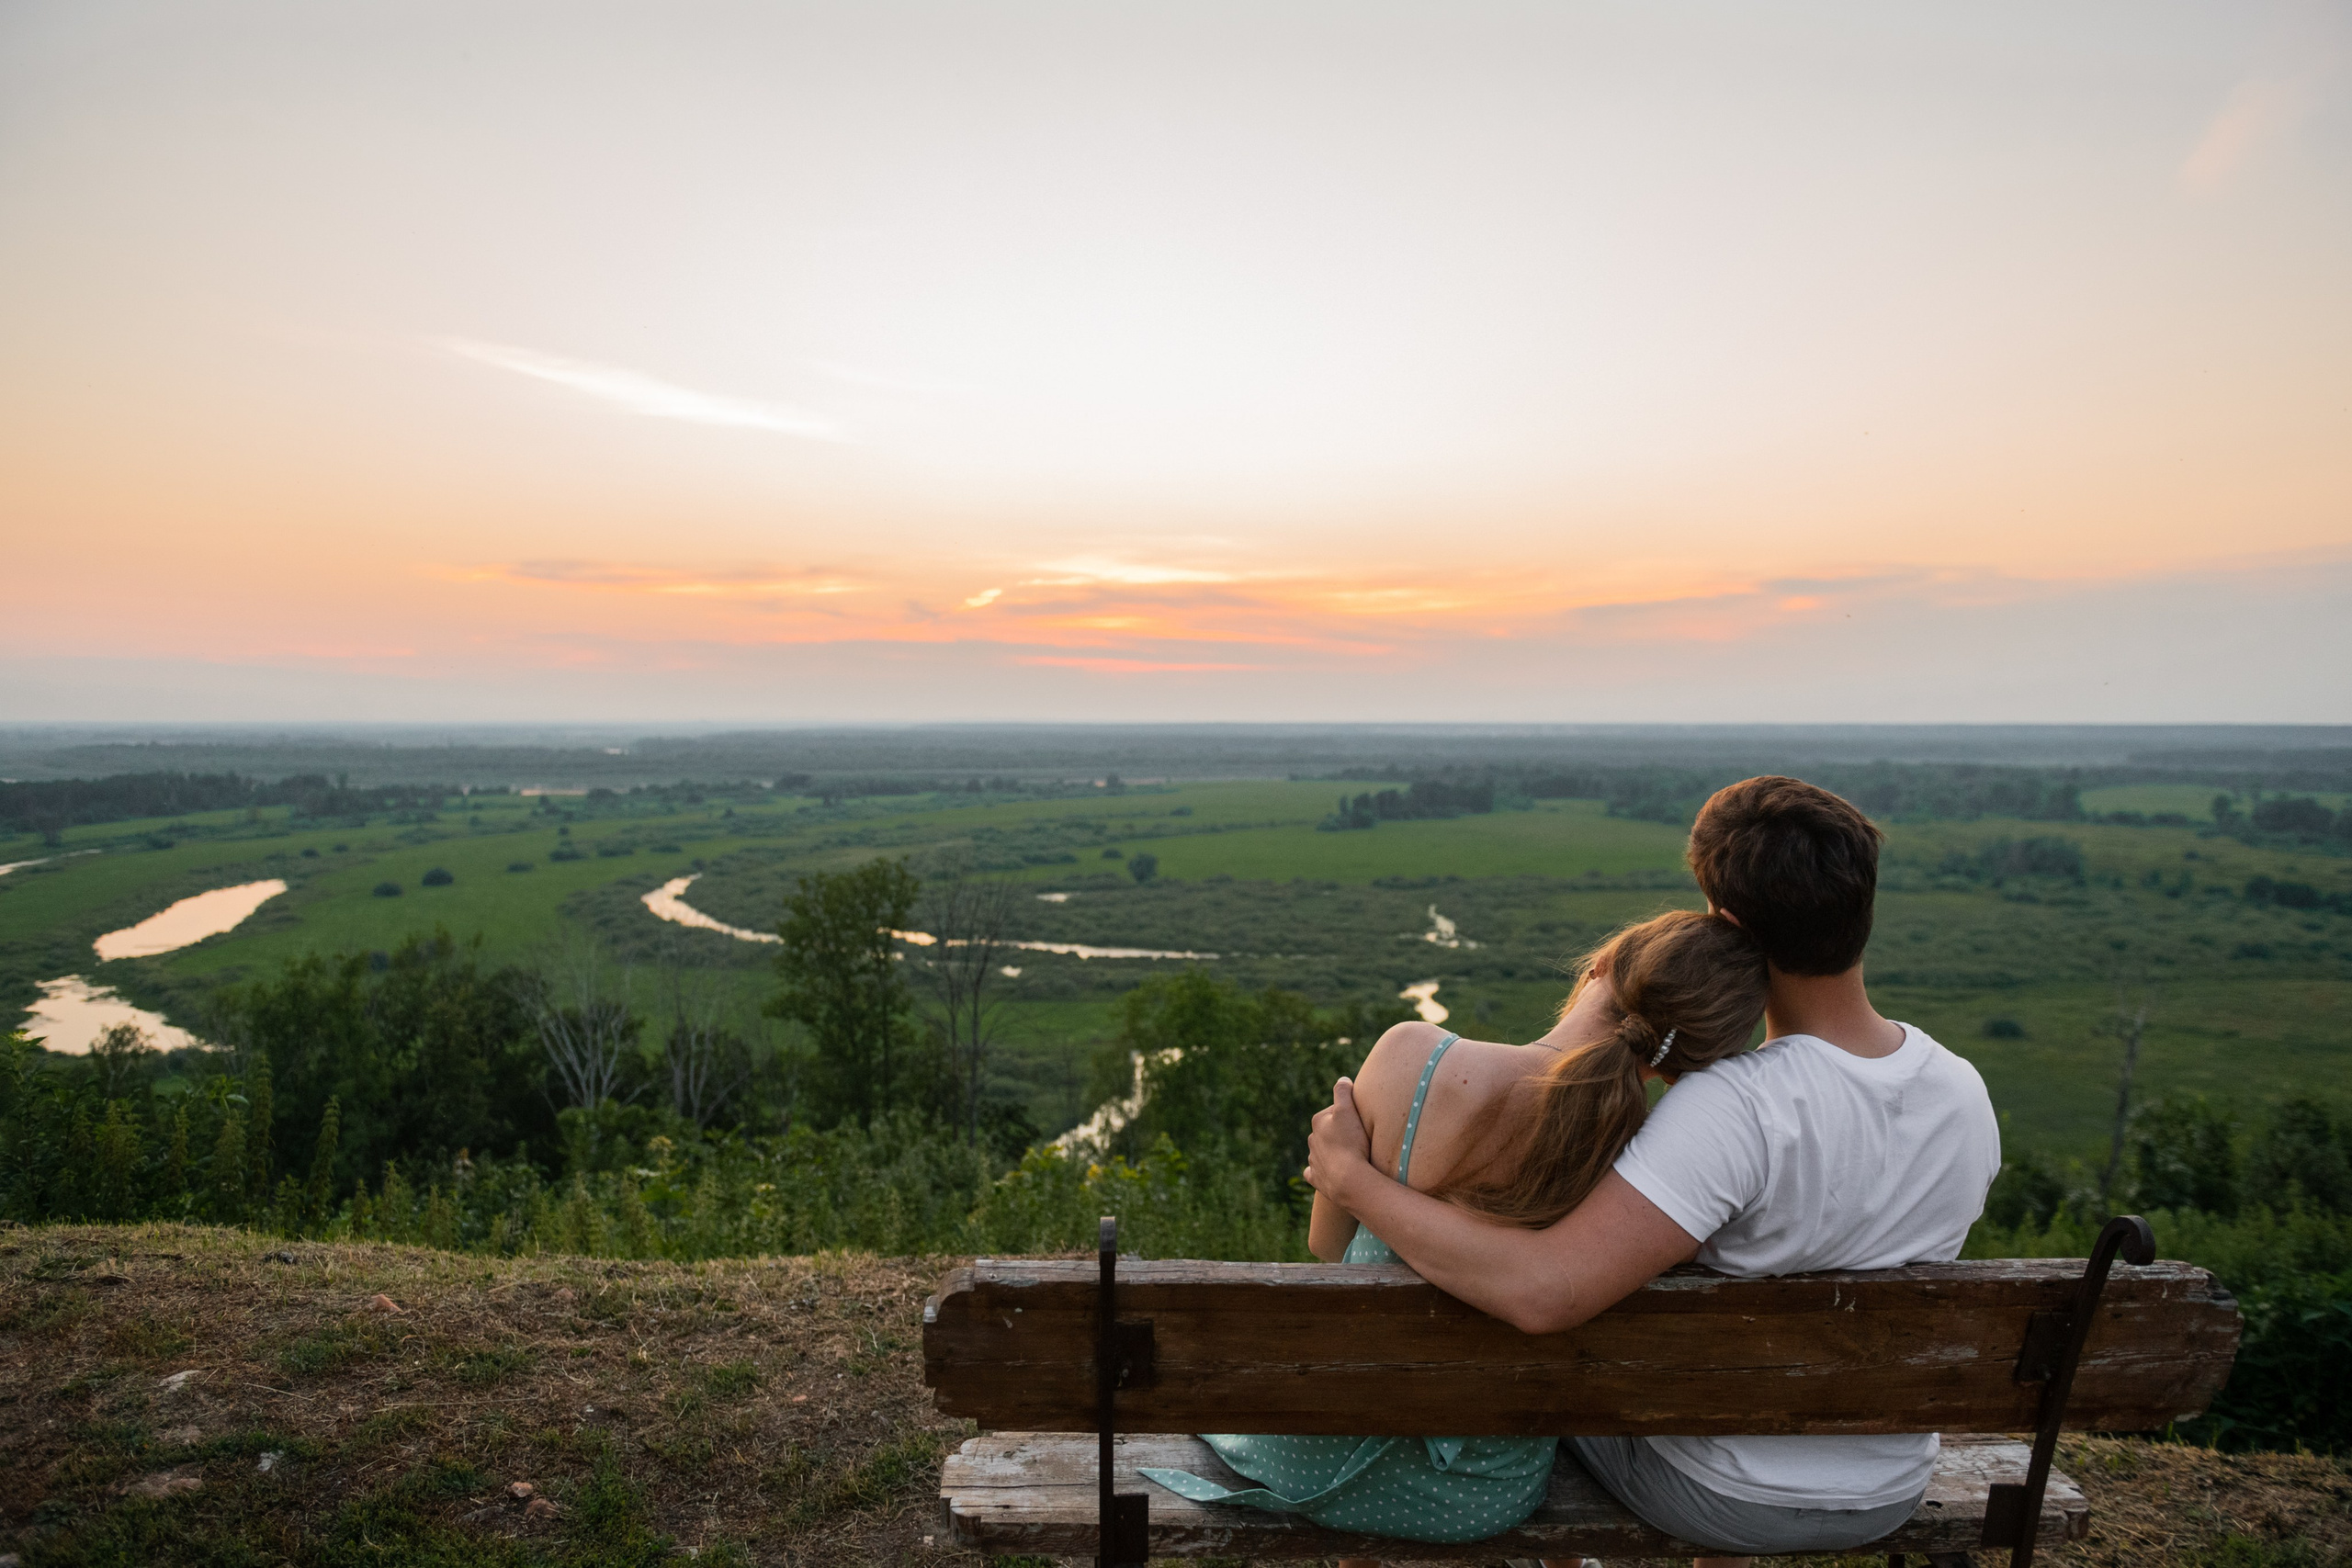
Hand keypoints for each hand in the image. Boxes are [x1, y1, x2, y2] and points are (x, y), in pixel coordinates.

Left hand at [1305, 1076, 1374, 1203]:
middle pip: (1331, 1131)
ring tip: (1352, 1157)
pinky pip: (1316, 1172)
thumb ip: (1343, 1091)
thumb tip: (1342, 1079)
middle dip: (1342, 1133)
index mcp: (1318, 1121)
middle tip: (1360, 1140)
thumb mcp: (1348, 1110)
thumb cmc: (1350, 1142)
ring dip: (1334, 1152)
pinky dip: (1321, 1170)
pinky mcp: (1316, 1178)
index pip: (1337, 1112)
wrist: (1348, 1179)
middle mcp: (1312, 1139)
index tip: (1362, 1123)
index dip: (1352, 1116)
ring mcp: (1313, 1160)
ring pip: (1323, 1151)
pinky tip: (1330, 1172)